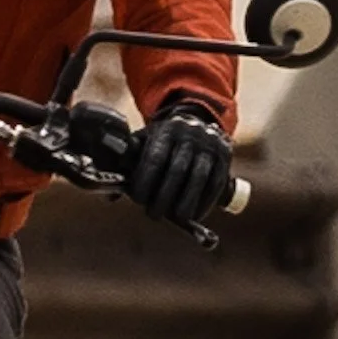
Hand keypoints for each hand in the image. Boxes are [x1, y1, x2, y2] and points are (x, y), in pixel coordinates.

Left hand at [126, 103, 232, 226]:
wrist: (197, 120)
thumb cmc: (164, 140)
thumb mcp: (145, 141)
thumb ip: (128, 165)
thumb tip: (112, 194)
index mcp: (166, 130)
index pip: (155, 157)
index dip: (146, 180)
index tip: (138, 199)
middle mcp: (190, 135)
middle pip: (177, 170)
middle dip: (164, 197)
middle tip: (153, 214)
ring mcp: (210, 145)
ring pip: (199, 178)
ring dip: (186, 202)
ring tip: (176, 218)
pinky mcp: (225, 157)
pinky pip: (216, 183)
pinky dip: (205, 202)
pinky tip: (195, 215)